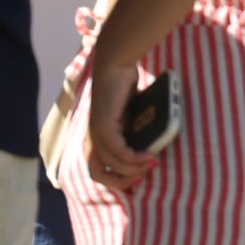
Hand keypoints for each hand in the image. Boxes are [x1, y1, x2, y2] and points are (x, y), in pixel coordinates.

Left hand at [82, 53, 157, 193]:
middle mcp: (91, 137)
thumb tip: (153, 143)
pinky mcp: (104, 123)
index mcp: (95, 137)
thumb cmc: (125, 84)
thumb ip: (135, 128)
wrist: (115, 63)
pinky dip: (133, 157)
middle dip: (120, 181)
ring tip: (152, 163)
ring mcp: (95, 131)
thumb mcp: (130, 113)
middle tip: (143, 177)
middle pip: (96, 174)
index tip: (137, 178)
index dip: (114, 179)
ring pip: (110, 163)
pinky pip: (117, 149)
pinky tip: (148, 156)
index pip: (96, 170)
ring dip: (133, 168)